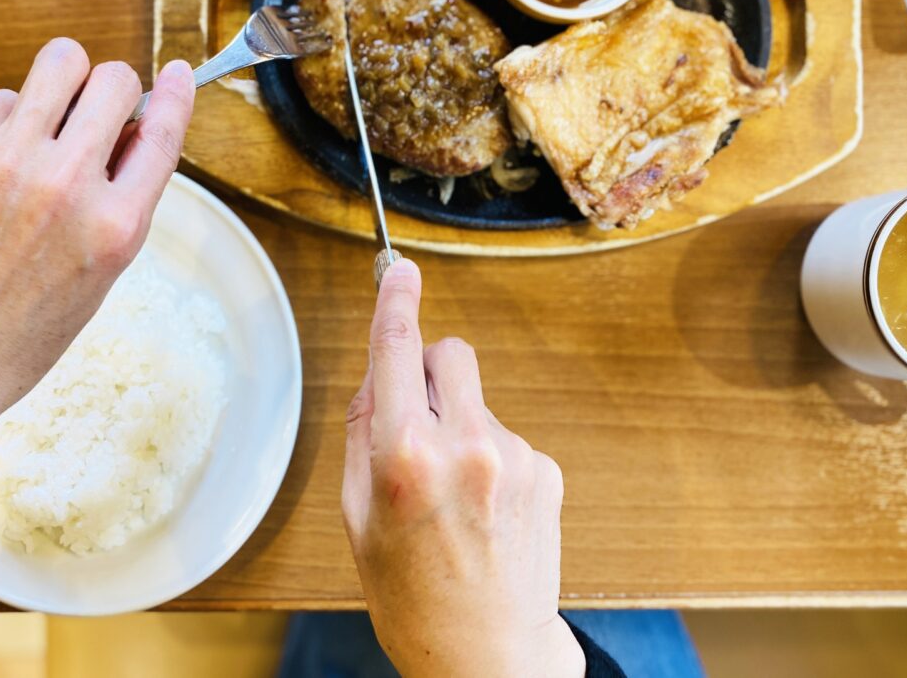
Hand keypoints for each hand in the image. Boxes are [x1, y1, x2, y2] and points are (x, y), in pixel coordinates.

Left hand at [0, 38, 194, 486]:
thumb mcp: (101, 276)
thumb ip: (125, 202)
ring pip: (58, 63)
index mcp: (114, 227)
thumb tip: (135, 133)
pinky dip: (7, 120)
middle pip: (114, 80)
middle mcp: (63, 185)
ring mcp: (2, 160)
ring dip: (66, 83)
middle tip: (99, 114)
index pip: (163, 134)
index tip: (180, 74)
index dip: (177, 96)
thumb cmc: (17, 333)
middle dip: (116, 91)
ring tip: (51, 119)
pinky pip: (0, 98)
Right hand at [342, 259, 584, 677]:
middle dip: (429, 373)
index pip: (398, 349)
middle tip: (416, 424)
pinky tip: (485, 510)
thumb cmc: (411, 597)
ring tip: (454, 498)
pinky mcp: (548, 470)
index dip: (396, 300)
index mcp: (405, 455)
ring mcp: (515, 456)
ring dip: (461, 425)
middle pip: (450, 353)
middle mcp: (466, 445)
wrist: (487, 656)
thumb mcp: (357, 518)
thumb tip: (379, 372)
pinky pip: (507, 434)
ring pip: (478, 400)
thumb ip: (363, 432)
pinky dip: (492, 457)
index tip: (399, 268)